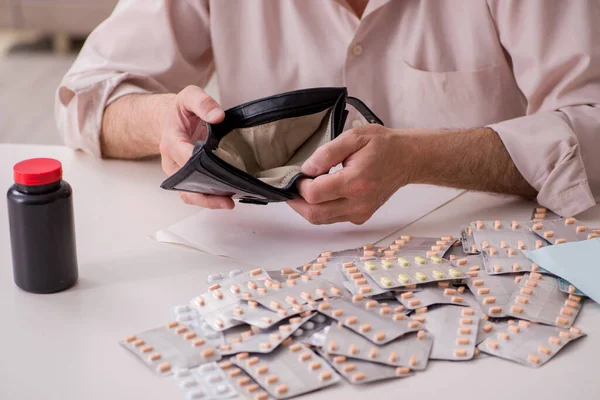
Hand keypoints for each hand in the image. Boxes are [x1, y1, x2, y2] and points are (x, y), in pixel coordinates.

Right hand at [159, 85, 234, 208]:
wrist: (170, 120)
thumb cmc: (181, 111)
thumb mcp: (189, 96)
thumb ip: (203, 102)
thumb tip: (218, 116)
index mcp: (171, 140)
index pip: (183, 154)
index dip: (199, 161)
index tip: (218, 165)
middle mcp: (172, 160)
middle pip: (185, 181)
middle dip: (205, 190)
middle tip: (228, 193)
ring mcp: (178, 172)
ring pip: (188, 193)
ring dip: (207, 200)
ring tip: (228, 202)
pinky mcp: (187, 178)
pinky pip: (194, 193)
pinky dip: (209, 199)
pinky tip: (227, 198)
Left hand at [287, 125, 410, 224]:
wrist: (407, 159)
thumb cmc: (382, 145)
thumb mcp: (354, 137)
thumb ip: (327, 153)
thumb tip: (307, 169)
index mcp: (356, 182)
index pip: (314, 194)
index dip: (300, 185)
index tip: (300, 174)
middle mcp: (358, 203)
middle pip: (314, 214)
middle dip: (297, 202)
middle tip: (292, 187)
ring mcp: (360, 213)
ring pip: (321, 220)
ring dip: (307, 207)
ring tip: (305, 188)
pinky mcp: (360, 217)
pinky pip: (332, 219)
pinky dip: (321, 209)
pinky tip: (321, 193)